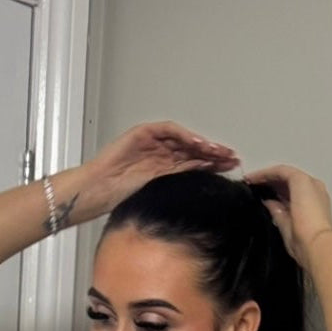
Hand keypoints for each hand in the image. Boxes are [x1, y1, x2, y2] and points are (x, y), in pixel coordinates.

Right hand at [82, 122, 240, 215]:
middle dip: (214, 153)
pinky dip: (184, 135)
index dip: (214, 165)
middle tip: (232, 158)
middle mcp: (162, 154)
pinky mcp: (144, 133)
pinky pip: (169, 130)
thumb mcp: (158, 197)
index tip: (231, 169)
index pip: (195, 163)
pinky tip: (198, 143)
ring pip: (184, 139)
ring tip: (219, 151)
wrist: (99, 191)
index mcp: (166, 169)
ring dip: (202, 144)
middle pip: (193, 150)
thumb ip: (179, 191)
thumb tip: (203, 198)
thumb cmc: (121, 199)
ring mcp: (154, 142)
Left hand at [241, 163, 331, 270]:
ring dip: (266, 176)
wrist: (316, 244)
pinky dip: (266, 173)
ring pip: (284, 174)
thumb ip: (278, 213)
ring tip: (250, 180)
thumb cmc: (307, 243)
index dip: (275, 193)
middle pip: (288, 182)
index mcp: (313, 204)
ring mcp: (309, 184)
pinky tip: (254, 178)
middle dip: (270, 182)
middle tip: (252, 185)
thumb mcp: (287, 227)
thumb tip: (269, 204)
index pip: (292, 193)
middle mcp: (314, 191)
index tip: (261, 196)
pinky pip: (280, 171)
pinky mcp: (301, 180)